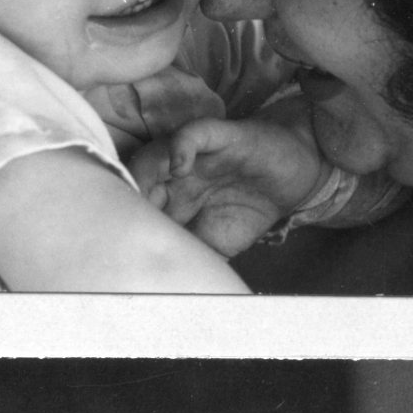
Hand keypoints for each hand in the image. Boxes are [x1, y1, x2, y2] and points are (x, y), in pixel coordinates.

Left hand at [130, 109, 325, 255]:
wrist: (296, 179)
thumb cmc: (251, 211)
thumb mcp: (217, 246)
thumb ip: (188, 254)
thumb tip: (161, 276)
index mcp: (169, 200)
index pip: (134, 206)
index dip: (124, 220)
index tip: (116, 240)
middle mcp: (174, 176)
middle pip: (135, 180)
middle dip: (126, 198)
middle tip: (120, 218)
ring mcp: (193, 155)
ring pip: (154, 155)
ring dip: (143, 173)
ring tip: (140, 193)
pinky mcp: (217, 136)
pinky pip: (190, 135)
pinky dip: (180, 148)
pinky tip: (180, 168)